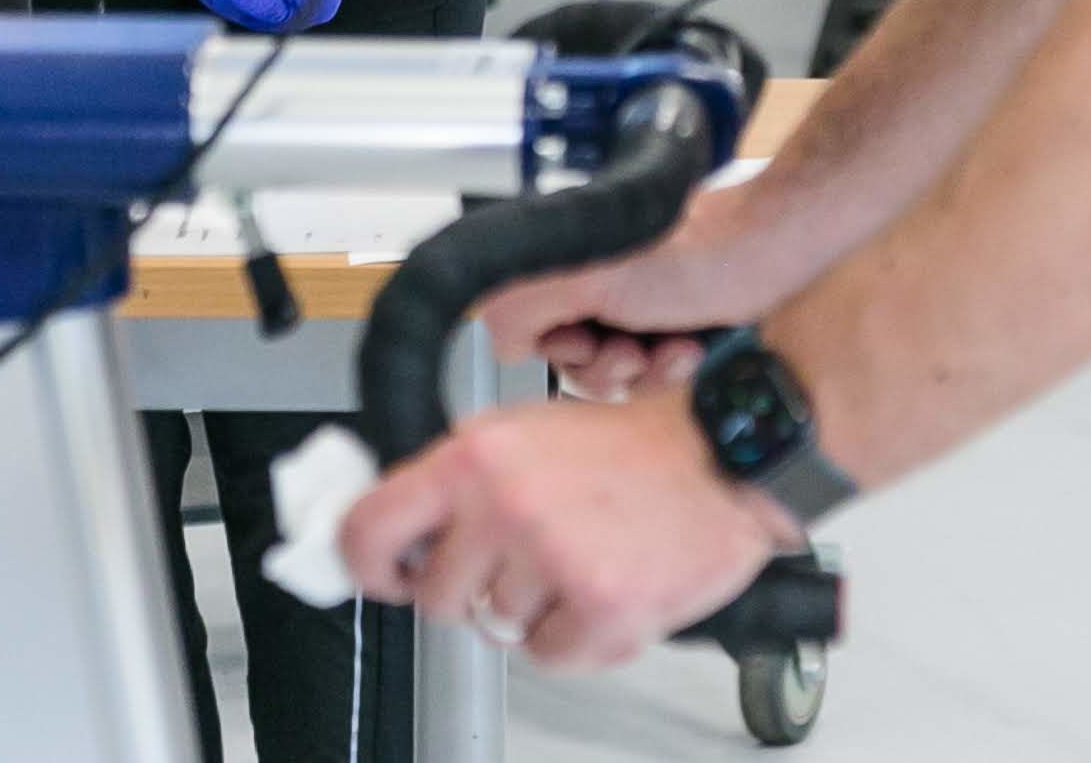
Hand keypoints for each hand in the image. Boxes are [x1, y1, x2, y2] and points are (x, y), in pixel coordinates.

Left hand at [336, 390, 796, 670]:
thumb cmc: (628, 446)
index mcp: (474, 456)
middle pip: (436, 597)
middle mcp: (504, 505)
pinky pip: (550, 656)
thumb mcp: (522, 436)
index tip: (386, 574)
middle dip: (472, 590)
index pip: (369, 528)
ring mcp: (552, 559)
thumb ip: (457, 483)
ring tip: (579, 561)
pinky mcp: (600, 606)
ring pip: (498, 628)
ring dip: (534, 610)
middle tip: (519, 562)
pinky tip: (605, 588)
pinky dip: (576, 637)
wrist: (722, 456)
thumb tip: (399, 535)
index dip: (368, 564)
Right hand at [483, 178, 779, 398]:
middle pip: (573, 363)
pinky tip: (693, 349)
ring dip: (647, 370)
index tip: (585, 339)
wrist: (770, 252)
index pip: (525, 337)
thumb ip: (522, 307)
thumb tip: (498, 341)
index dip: (559, 349)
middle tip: (634, 346)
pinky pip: (653, 376)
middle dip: (608, 366)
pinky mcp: (669, 329)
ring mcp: (633, 309)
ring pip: (616, 374)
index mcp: (563, 266)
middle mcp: (593, 286)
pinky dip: (673, 369)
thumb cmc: (696, 251)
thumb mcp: (590, 278)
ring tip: (674, 346)